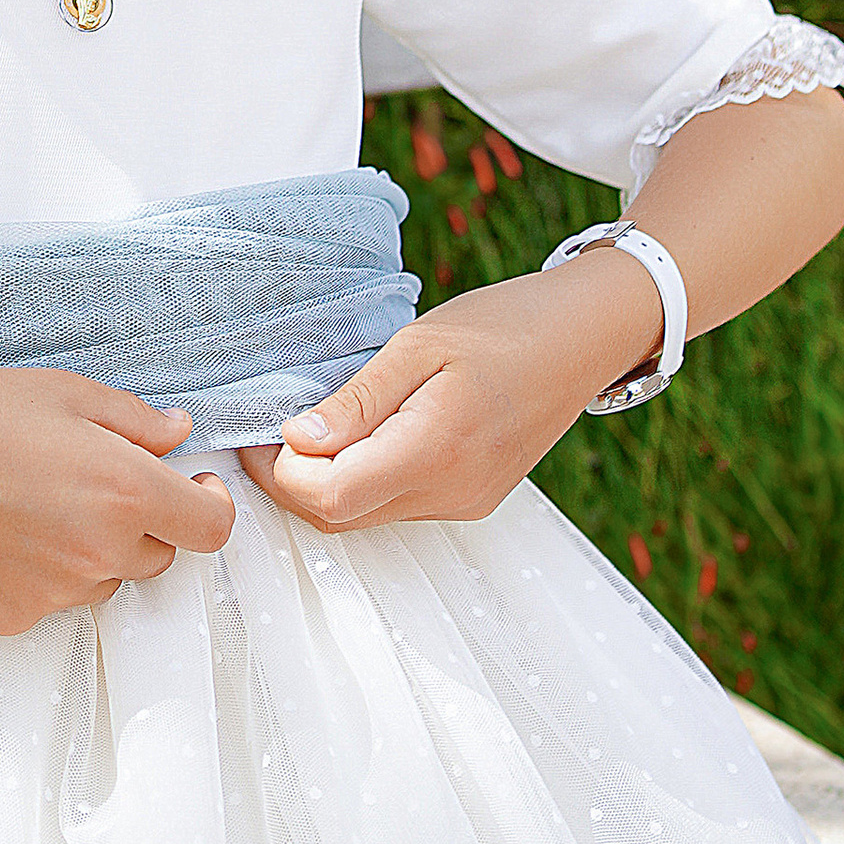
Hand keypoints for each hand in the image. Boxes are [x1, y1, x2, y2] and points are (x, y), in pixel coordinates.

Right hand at [0, 368, 235, 637]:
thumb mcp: (66, 393)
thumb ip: (135, 421)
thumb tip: (176, 435)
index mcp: (126, 493)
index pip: (212, 528)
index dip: (210, 505)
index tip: (192, 486)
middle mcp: (100, 553)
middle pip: (160, 556)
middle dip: (145, 523)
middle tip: (95, 483)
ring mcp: (57, 592)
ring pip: (104, 578)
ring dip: (94, 550)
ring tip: (36, 503)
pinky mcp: (15, 615)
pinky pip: (52, 598)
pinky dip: (42, 572)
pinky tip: (2, 532)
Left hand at [239, 257, 660, 535]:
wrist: (585, 339)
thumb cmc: (507, 325)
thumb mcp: (419, 344)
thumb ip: (356, 400)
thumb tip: (295, 441)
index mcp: (436, 449)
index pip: (328, 497)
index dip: (278, 471)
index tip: (258, 430)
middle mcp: (452, 492)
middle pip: (339, 518)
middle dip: (291, 481)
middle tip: (268, 428)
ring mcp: (465, 502)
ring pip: (365, 516)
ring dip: (325, 482)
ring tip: (313, 424)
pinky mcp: (472, 499)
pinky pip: (396, 505)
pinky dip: (363, 479)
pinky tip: (358, 436)